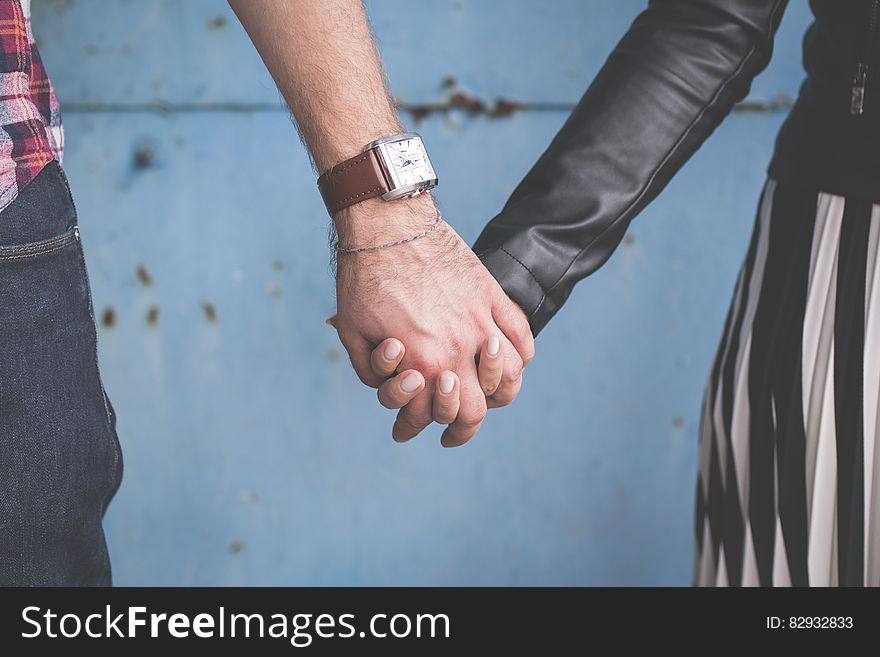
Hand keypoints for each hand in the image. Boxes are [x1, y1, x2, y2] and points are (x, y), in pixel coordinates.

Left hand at [331, 197, 533, 445]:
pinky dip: (520, 354)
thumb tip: (391, 387)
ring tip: (489, 397)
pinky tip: (509, 360)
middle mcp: (459, 346)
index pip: (440, 416)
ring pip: (510, 375)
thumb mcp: (352, 332)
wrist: (388, 223)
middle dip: (466, 426)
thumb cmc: (363, 278)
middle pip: (480, 408)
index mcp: (424, 361)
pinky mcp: (490, 294)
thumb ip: (372, 371)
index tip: (416, 433)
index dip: (424, 429)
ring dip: (500, 393)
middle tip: (454, 431)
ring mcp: (481, 319)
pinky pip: (520, 333)